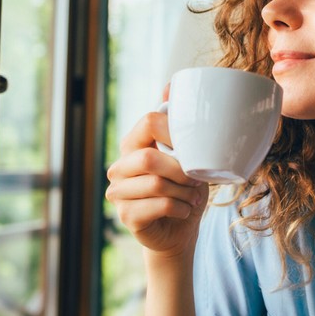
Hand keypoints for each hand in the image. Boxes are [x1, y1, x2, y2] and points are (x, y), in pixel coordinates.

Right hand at [106, 105, 208, 258]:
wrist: (179, 230)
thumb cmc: (183, 189)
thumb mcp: (186, 155)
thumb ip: (177, 126)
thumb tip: (169, 85)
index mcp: (133, 144)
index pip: (149, 122)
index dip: (175, 132)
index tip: (192, 148)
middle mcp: (120, 166)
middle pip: (149, 157)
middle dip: (181, 170)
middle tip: (196, 180)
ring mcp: (118, 192)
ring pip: (157, 184)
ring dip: (184, 192)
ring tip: (192, 196)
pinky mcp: (126, 215)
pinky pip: (160, 205)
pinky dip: (181, 208)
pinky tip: (184, 210)